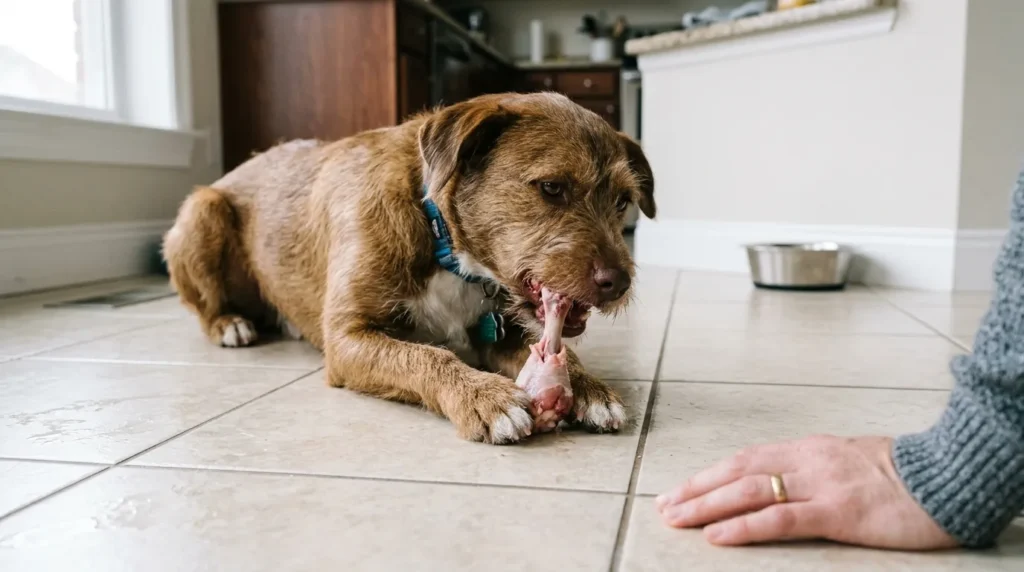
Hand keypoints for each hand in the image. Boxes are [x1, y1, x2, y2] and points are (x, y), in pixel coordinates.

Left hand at [655, 435, 957, 549]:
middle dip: (696, 488)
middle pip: (737, 470)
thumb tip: (781, 480)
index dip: (709, 475)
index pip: (745, 459)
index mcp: (808, 448)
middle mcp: (806, 460)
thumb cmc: (902, 473)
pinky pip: (780, 519)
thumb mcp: (848, 461)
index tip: (680, 489)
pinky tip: (717, 535)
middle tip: (663, 505)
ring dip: (706, 505)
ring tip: (676, 519)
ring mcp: (820, 484)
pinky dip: (743, 527)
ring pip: (749, 491)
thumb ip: (812, 468)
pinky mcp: (838, 513)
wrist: (947, 476)